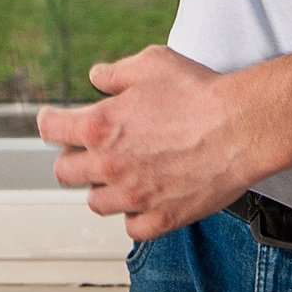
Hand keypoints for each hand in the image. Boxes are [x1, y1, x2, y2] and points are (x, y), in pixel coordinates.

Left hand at [36, 45, 265, 239]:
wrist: (240, 126)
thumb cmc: (199, 93)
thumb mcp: (150, 64)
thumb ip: (115, 72)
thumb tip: (98, 77)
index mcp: (99, 126)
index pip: (50, 130)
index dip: (50, 122)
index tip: (54, 122)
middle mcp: (110, 165)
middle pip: (64, 173)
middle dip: (72, 158)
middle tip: (88, 151)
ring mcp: (135, 196)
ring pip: (96, 203)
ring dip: (102, 188)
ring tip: (118, 175)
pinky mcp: (162, 218)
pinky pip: (132, 228)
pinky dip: (134, 216)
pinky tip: (143, 200)